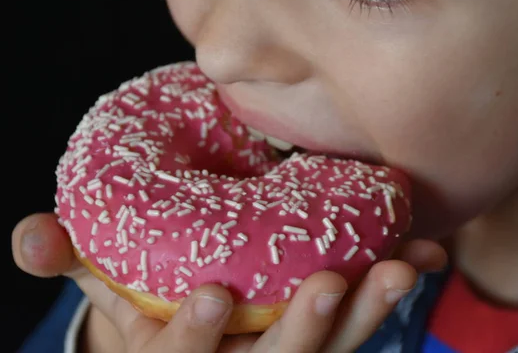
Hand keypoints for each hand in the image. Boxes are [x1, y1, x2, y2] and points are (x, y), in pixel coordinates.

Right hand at [13, 213, 446, 352]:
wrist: (197, 325)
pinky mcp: (327, 339)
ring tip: (400, 269)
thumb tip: (29, 234)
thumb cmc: (150, 303)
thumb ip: (74, 260)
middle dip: (302, 334)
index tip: (210, 296)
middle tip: (329, 287)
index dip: (193, 343)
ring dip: (368, 313)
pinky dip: (390, 296)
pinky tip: (420, 258)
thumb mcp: (107, 284)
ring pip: (334, 351)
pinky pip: (363, 325)